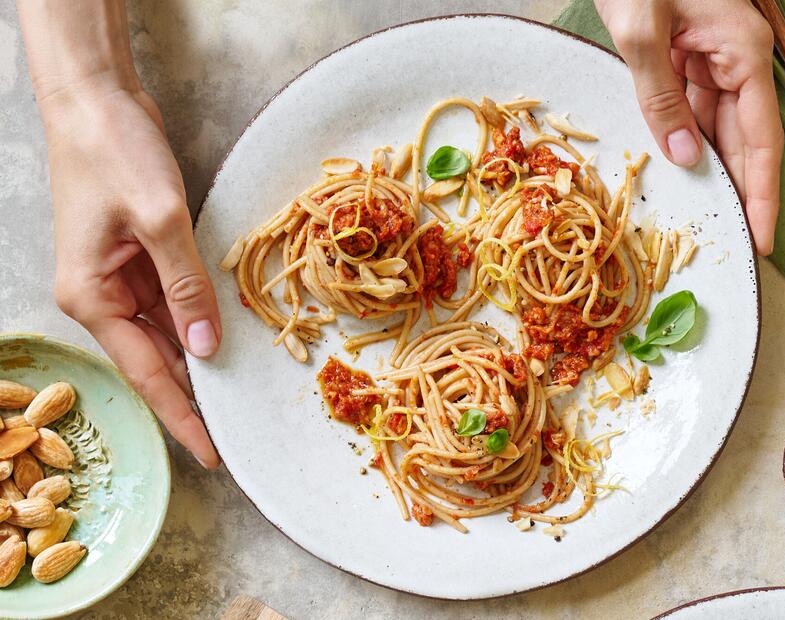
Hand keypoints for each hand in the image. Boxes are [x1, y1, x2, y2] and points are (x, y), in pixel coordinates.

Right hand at [41, 81, 221, 468]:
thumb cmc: (114, 152)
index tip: (211, 454)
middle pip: (157, 360)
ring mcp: (119, 278)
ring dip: (201, 357)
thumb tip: (206, 347)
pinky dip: (198, 319)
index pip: (147, 373)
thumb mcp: (160, 220)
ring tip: (240, 393)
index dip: (182, 415)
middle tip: (235, 432)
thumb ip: (185, 287)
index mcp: (91, 297)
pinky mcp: (139, 257)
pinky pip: (172, 302)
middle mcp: (100, 297)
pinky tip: (225, 337)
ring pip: (167, 333)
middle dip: (195, 394)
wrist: (95, 99)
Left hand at [595, 0, 783, 255]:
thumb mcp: (642, 35)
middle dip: (742, 191)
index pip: (761, 139)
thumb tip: (687, 157)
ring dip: (714, 171)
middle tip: (737, 241)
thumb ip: (662, 98)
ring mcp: (713, 59)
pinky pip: (694, 110)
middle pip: (746, 140)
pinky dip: (688, 141)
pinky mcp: (688, 58)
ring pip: (719, 128)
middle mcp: (736, 59)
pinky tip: (683, 171)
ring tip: (709, 217)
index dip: (762, 191)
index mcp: (741, 52)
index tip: (762, 235)